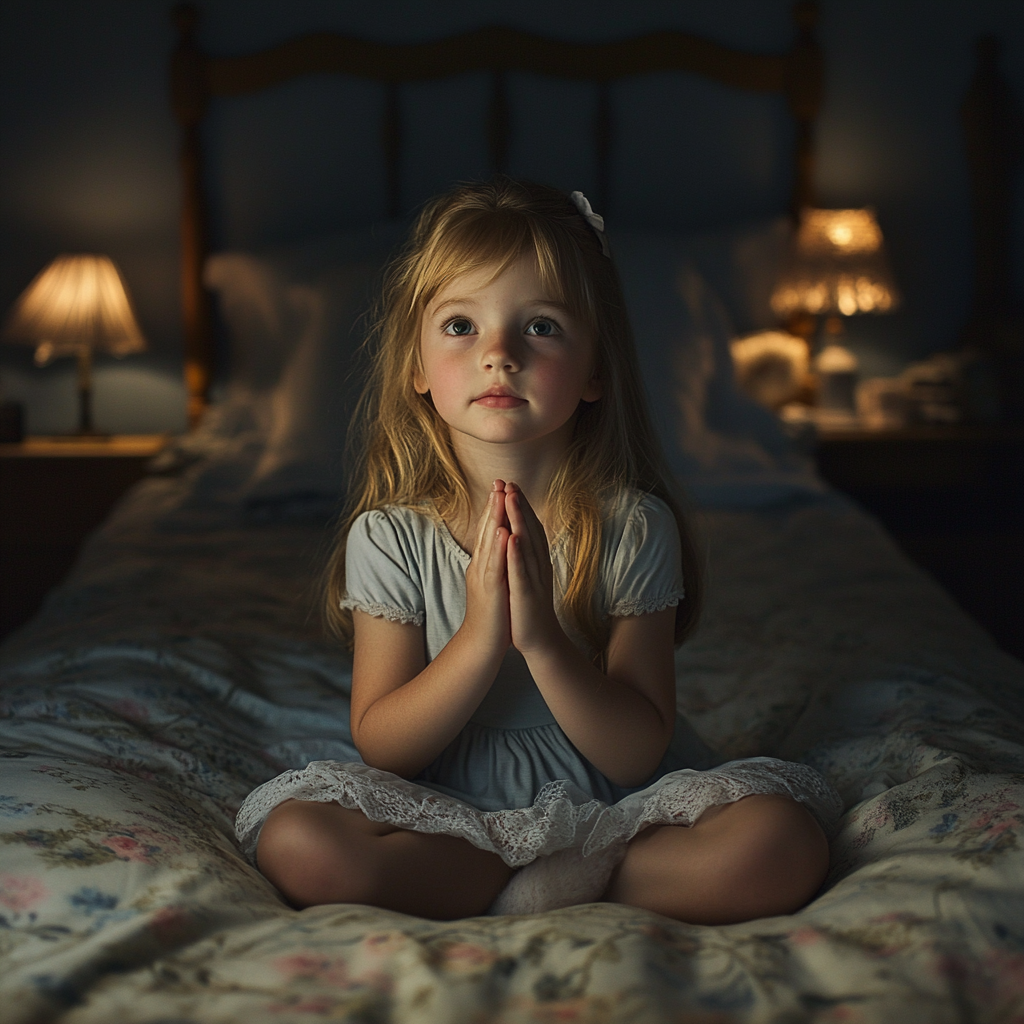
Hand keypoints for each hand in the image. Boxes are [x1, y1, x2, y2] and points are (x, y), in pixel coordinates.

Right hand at [460, 481, 511, 653]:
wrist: (481, 643)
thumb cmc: (490, 613)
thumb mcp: (492, 581)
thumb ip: (493, 561)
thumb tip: (498, 544)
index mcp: (483, 563)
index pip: (488, 529)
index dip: (493, 507)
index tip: (500, 485)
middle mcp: (480, 566)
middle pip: (486, 529)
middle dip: (493, 504)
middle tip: (498, 480)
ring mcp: (483, 577)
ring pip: (488, 543)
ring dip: (494, 518)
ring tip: (499, 496)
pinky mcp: (491, 591)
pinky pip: (495, 566)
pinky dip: (498, 548)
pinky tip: (503, 532)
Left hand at [504, 482, 563, 655]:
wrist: (538, 639)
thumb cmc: (528, 605)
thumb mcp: (525, 575)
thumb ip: (523, 554)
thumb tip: (518, 533)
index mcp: (535, 560)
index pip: (528, 527)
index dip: (520, 505)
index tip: (509, 484)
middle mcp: (538, 565)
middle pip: (529, 529)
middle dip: (519, 505)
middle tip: (510, 482)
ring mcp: (533, 579)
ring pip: (526, 545)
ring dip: (519, 521)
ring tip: (511, 499)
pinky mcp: (526, 594)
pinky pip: (521, 571)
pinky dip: (517, 553)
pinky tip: (511, 537)